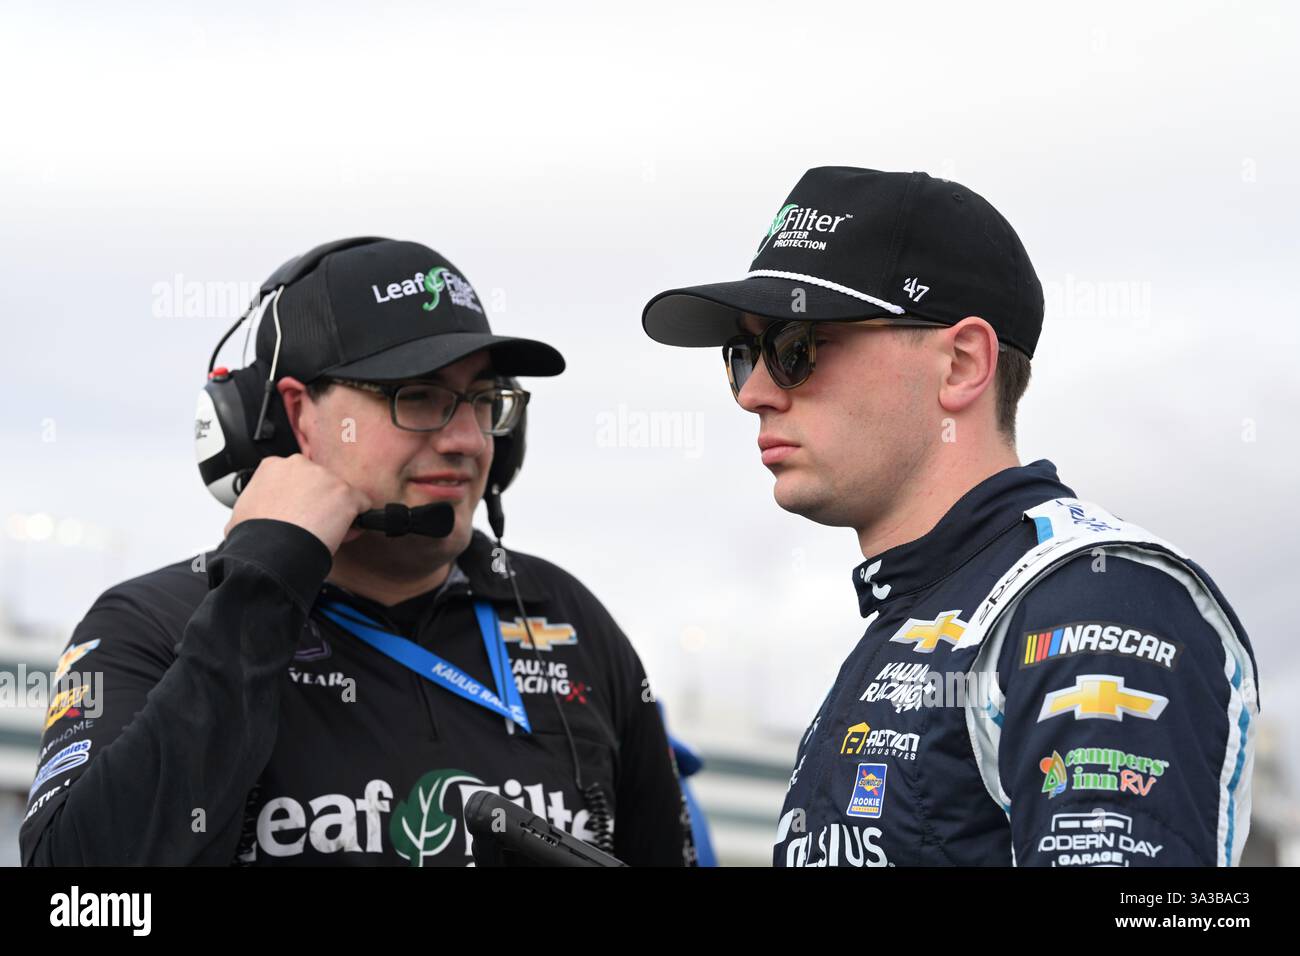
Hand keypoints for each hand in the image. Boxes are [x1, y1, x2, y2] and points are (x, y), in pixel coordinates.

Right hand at [223, 454, 373, 553]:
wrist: (271, 551)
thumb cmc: (255, 537)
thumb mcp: (241, 513)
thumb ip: (254, 504)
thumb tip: (252, 515)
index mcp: (272, 467)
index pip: (296, 477)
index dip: (299, 497)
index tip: (297, 512)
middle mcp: (300, 465)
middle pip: (319, 483)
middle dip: (319, 502)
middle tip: (310, 524)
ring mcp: (325, 478)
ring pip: (340, 495)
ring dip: (336, 512)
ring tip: (322, 533)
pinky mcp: (346, 494)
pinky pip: (362, 505)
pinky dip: (356, 520)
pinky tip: (341, 533)